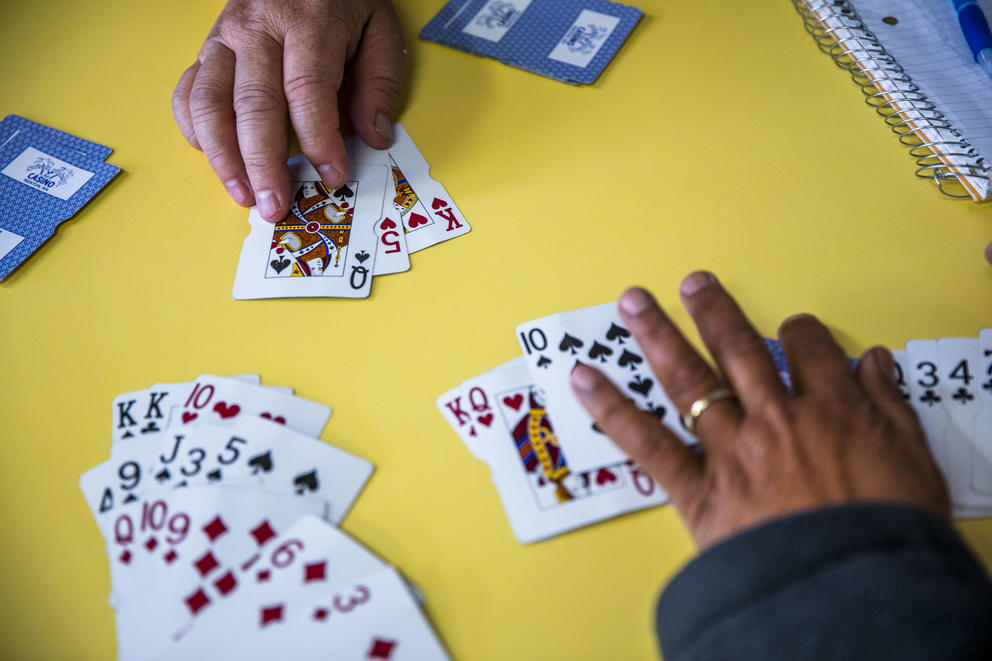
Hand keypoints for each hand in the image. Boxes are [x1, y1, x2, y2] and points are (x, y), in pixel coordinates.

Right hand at [172, 0, 403, 220]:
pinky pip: (188, 93)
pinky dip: (196, 130)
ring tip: (244, 196)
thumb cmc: (342, 1)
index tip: (333, 176)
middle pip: (254, 104)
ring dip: (224, 157)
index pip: (307, 90)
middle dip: (264, 162)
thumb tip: (373, 137)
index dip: (319, 140)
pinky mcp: (206, 49)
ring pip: (210, 103)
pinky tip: (216, 160)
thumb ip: (380, 81)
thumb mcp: (378, 28)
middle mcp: (257, 30)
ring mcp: (224, 39)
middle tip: (276, 206)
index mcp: (306, 22)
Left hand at [570, 272, 949, 549]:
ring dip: (657, 336)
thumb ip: (890, 406)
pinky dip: (611, 408)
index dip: (800, 333)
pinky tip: (584, 379)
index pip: (810, 351)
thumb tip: (873, 361)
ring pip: (688, 380)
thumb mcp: (914, 463)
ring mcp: (731, 448)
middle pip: (738, 350)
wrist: (850, 587)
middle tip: (692, 283)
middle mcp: (774, 416)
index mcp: (832, 407)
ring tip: (633, 302)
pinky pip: (647, 442)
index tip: (793, 326)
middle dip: (713, 312)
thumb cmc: (888, 533)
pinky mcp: (697, 488)